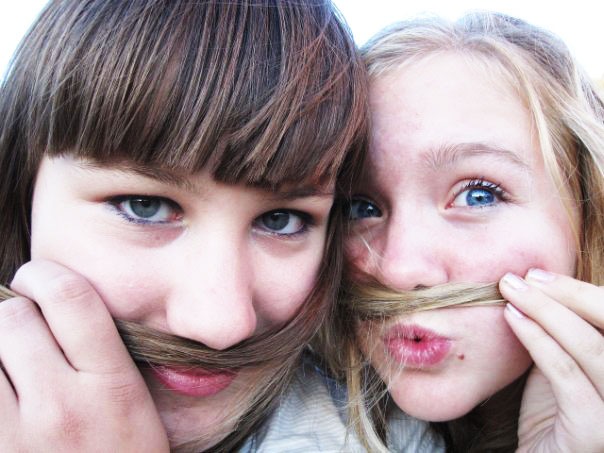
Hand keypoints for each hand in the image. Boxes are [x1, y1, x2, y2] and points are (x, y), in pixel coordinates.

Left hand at [0, 260, 168, 451]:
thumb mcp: (134, 405)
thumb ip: (102, 353)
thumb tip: (53, 305)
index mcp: (111, 386)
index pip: (70, 297)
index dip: (46, 275)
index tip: (39, 279)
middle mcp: (60, 406)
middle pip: (11, 317)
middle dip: (11, 313)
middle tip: (21, 330)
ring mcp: (14, 436)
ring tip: (9, 364)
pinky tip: (3, 385)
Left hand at [499, 269, 603, 451]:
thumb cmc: (553, 409)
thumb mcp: (564, 361)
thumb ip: (564, 331)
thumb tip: (539, 283)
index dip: (583, 292)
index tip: (539, 274)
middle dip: (569, 294)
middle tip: (525, 278)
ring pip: (591, 347)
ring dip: (546, 311)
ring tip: (510, 292)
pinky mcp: (595, 429)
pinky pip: (566, 373)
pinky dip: (537, 339)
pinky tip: (512, 319)